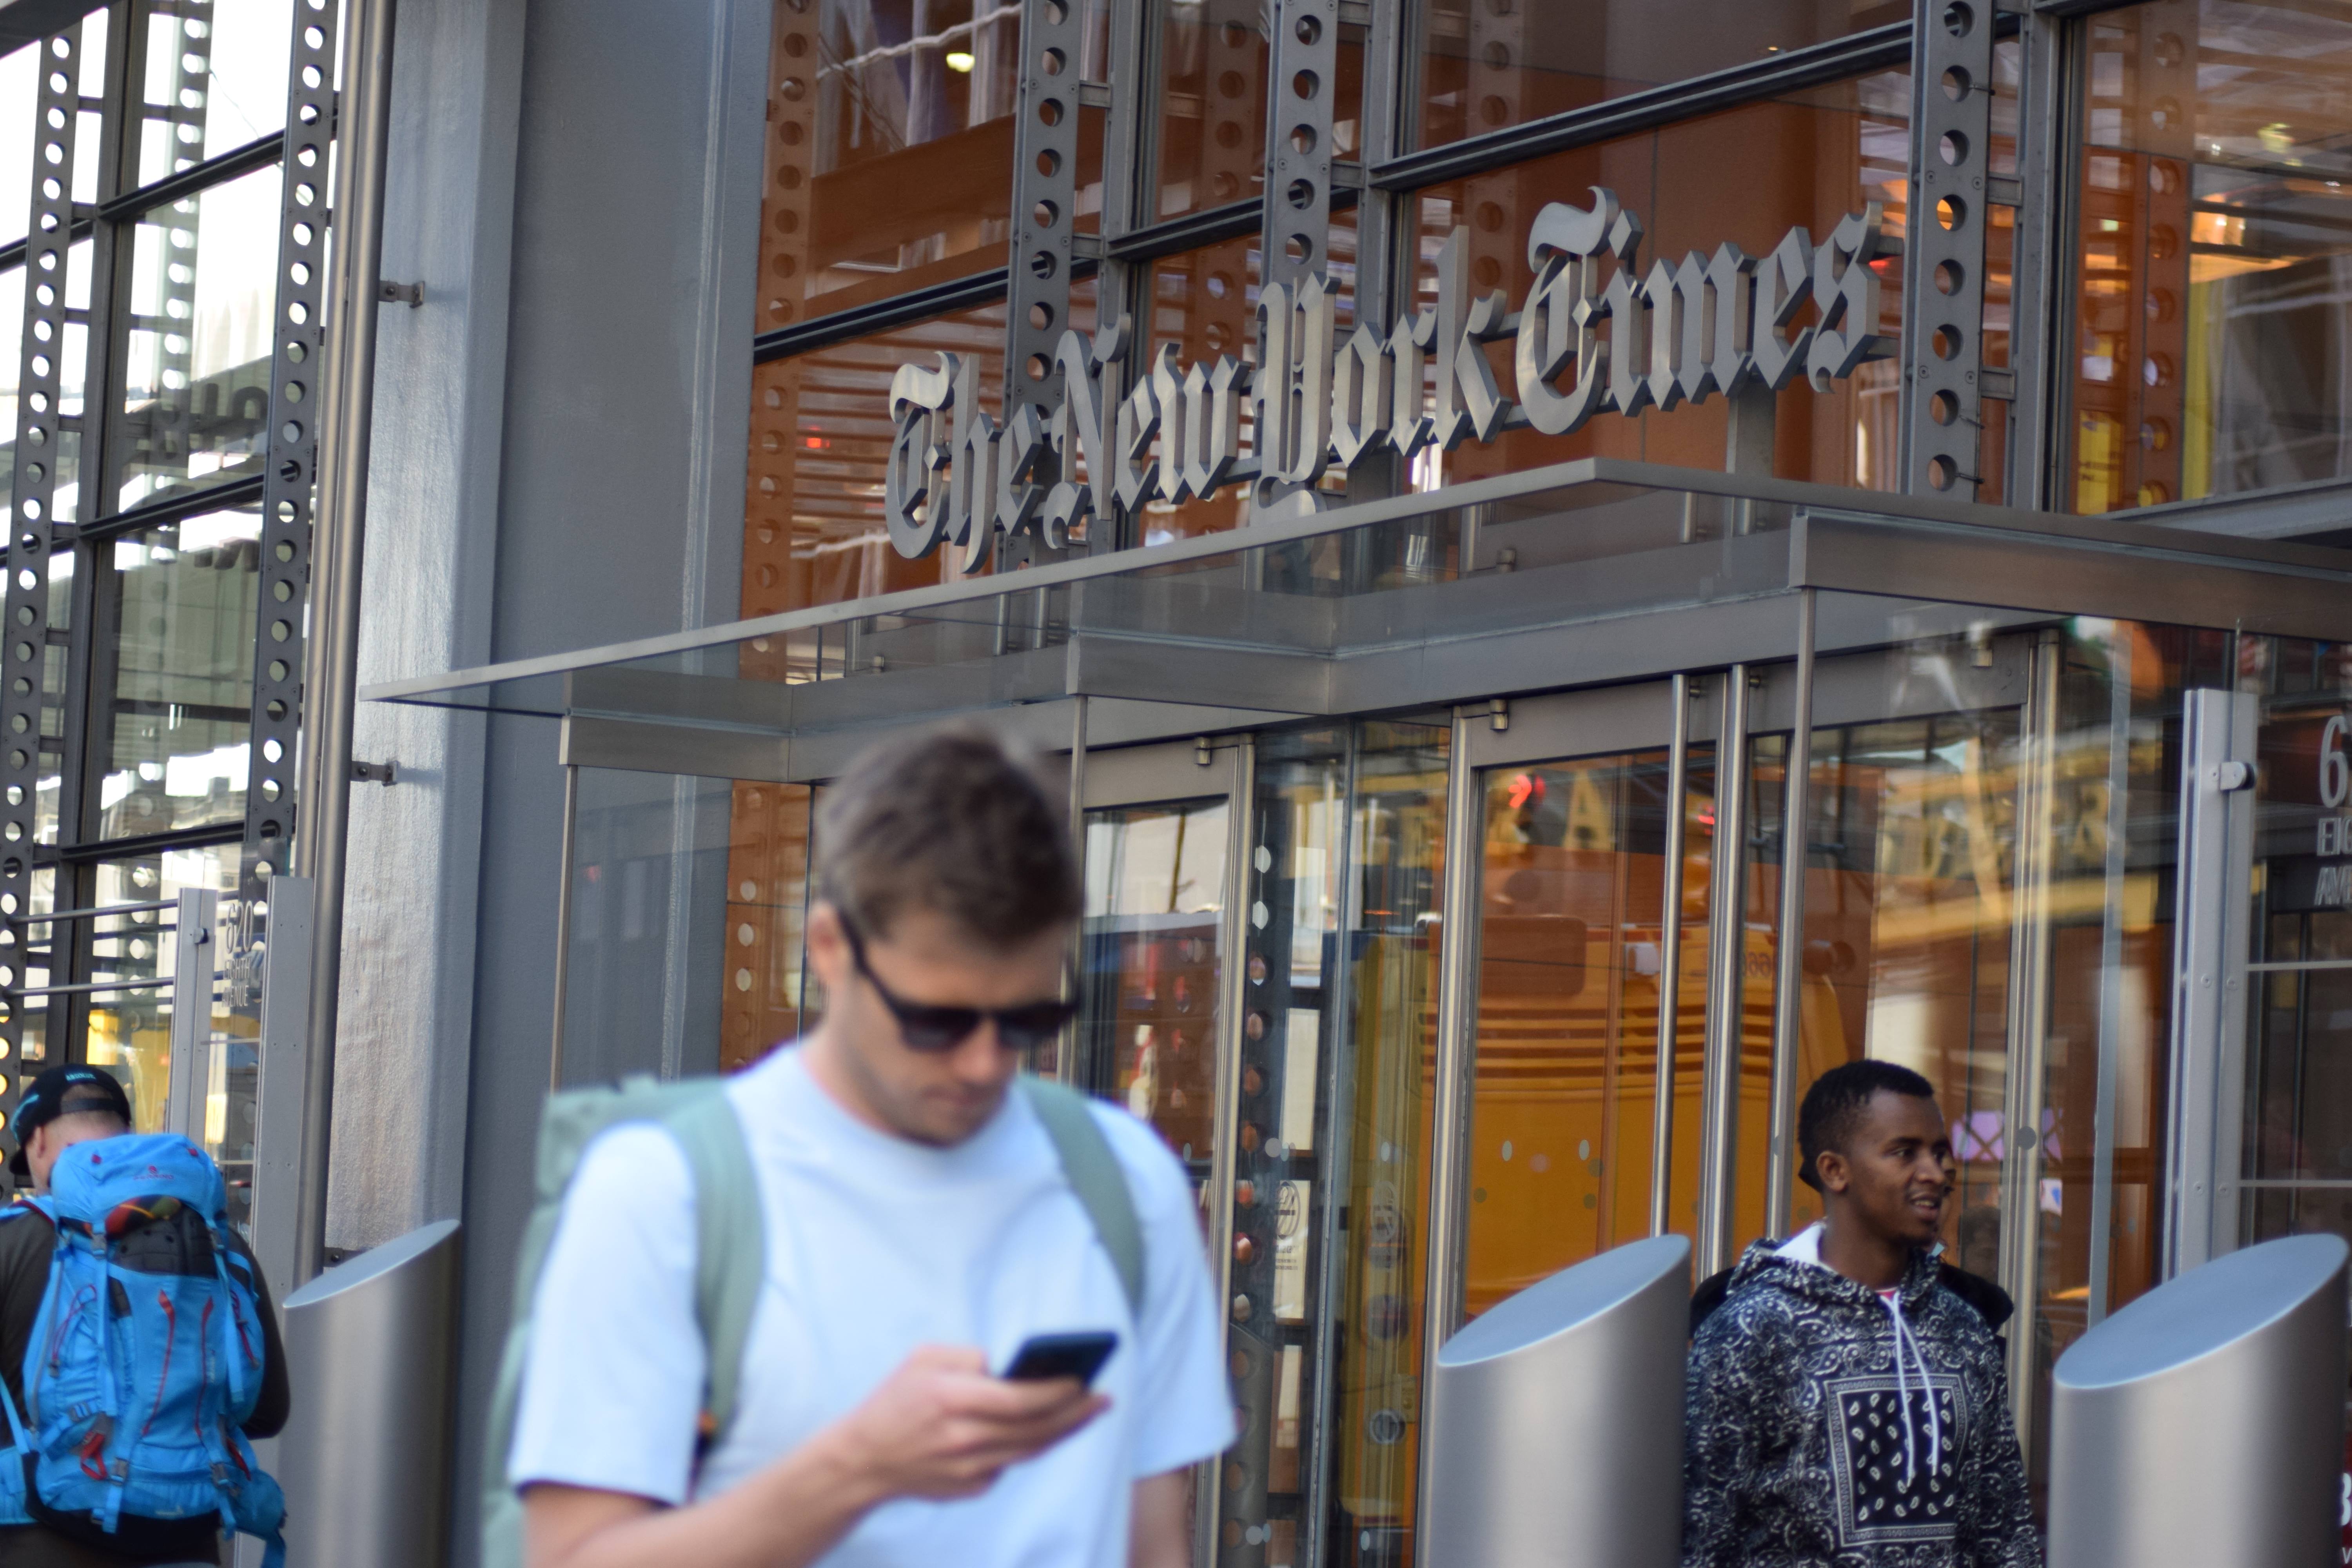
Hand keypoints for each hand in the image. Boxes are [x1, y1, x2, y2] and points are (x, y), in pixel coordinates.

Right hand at [831, 1345, 1106, 1501]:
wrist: (862, 1462)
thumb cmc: (893, 1401)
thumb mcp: (922, 1359)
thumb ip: (967, 1357)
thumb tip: (1007, 1367)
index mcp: (952, 1400)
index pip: (1021, 1400)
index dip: (1057, 1391)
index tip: (1082, 1379)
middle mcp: (964, 1439)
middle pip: (1036, 1429)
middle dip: (1076, 1413)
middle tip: (1103, 1398)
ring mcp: (969, 1470)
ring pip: (1032, 1450)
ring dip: (1066, 1431)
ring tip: (1090, 1412)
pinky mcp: (971, 1488)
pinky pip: (1011, 1463)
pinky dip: (1031, 1445)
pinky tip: (1049, 1429)